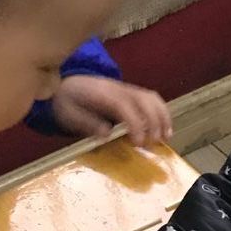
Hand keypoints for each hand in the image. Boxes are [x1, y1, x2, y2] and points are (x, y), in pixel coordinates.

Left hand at [51, 76, 171, 147]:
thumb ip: (86, 123)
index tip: (138, 143)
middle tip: (152, 145)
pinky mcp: (132, 94)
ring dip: (162, 118)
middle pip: (144, 100)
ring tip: (165, 138)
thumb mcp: (68, 114)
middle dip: (153, 123)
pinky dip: (162, 114)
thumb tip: (106, 134)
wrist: (65, 85)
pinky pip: (152, 100)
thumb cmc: (66, 102)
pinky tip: (164, 129)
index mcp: (101, 94)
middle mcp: (118, 88)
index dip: (135, 124)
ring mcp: (127, 90)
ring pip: (152, 98)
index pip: (124, 106)